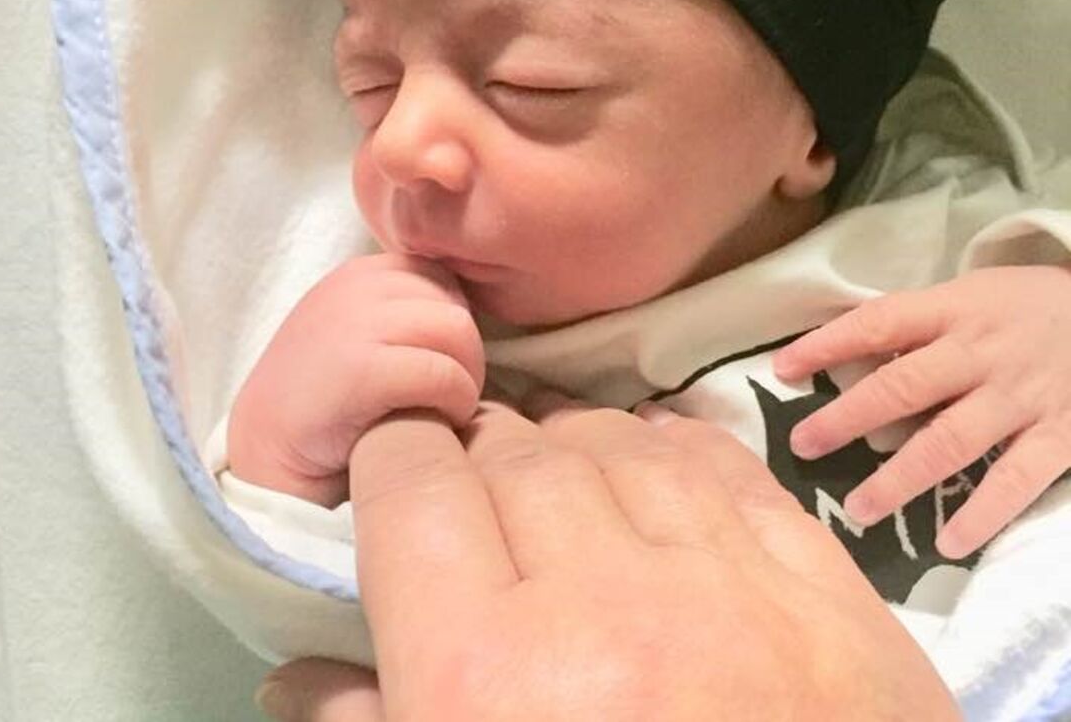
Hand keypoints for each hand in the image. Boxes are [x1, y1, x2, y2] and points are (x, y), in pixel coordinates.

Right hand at [227, 253, 483, 504]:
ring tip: (444, 409)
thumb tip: (473, 315)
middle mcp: (356, 285)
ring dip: (466, 378)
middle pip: (457, 304)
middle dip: (466, 354)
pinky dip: (456, 403)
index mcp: (360, 274)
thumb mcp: (362, 332)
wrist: (266, 452)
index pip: (443, 276)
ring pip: (459, 332)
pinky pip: (444, 374)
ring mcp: (356, 322)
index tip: (439, 363)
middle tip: (448, 395)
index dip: (453, 323)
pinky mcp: (361, 368)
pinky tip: (437, 424)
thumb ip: (405, 311)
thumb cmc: (327, 401)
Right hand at [256, 397, 960, 720]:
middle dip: (481, 452)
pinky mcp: (822, 593)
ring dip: (574, 444)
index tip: (398, 465)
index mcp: (486, 677)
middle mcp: (604, 609)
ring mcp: (726, 589)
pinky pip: (727, 468)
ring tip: (561, 471)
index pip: (415, 486)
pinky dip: (678, 448)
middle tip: (479, 481)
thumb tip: (296, 673)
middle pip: (516, 453)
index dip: (395, 454)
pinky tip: (656, 456)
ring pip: (619, 441)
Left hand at [773, 265, 1070, 558]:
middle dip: (847, 418)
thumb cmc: (1028, 305)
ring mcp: (1021, 397)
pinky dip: (983, 513)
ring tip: (859, 509)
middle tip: (803, 446)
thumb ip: (918, 325)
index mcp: (953, 310)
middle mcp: (980, 353)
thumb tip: (847, 355)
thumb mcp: (970, 295)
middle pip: (904, 387)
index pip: (877, 322)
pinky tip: (948, 541)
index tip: (781, 369)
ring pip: (951, 441)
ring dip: (901, 479)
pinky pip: (1016, 479)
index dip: (827, 345)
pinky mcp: (1060, 436)